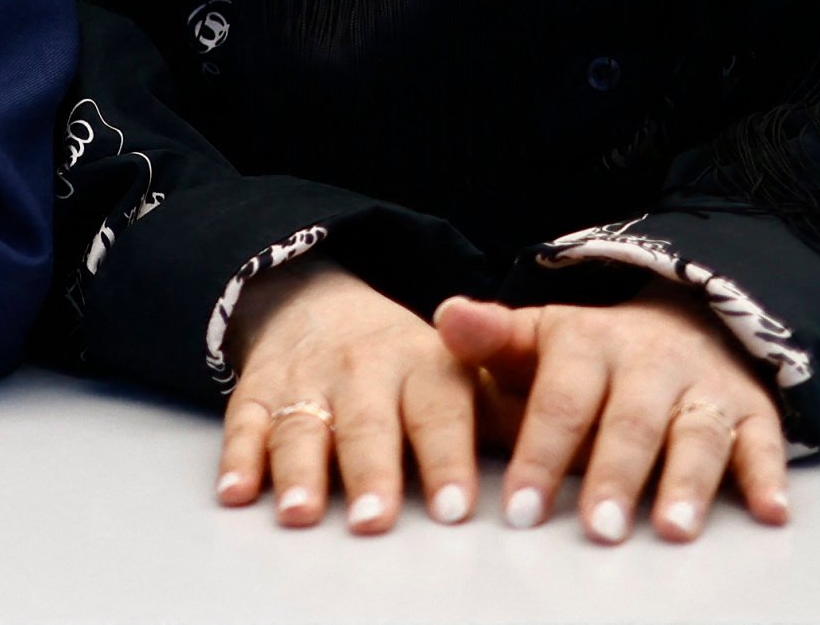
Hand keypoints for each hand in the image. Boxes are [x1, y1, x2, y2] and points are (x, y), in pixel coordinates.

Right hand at [219, 260, 484, 533]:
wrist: (312, 300)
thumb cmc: (405, 362)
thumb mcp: (460, 371)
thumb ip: (510, 408)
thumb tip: (584, 453)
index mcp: (423, 366)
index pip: (439, 412)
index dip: (446, 459)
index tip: (456, 508)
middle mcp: (363, 370)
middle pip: (366, 423)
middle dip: (369, 472)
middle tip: (374, 519)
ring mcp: (306, 380)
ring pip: (302, 424)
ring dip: (298, 470)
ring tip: (301, 514)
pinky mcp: (257, 391)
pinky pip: (244, 422)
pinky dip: (238, 458)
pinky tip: (236, 492)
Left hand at [438, 290, 788, 543]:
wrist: (681, 319)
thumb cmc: (587, 355)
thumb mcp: (535, 338)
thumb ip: (489, 337)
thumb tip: (448, 316)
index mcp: (586, 343)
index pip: (559, 403)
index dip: (540, 456)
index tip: (521, 511)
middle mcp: (649, 361)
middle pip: (630, 423)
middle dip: (612, 477)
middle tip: (597, 529)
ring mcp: (703, 386)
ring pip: (697, 434)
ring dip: (687, 484)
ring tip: (672, 531)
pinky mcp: (752, 409)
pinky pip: (763, 441)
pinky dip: (768, 476)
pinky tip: (770, 512)